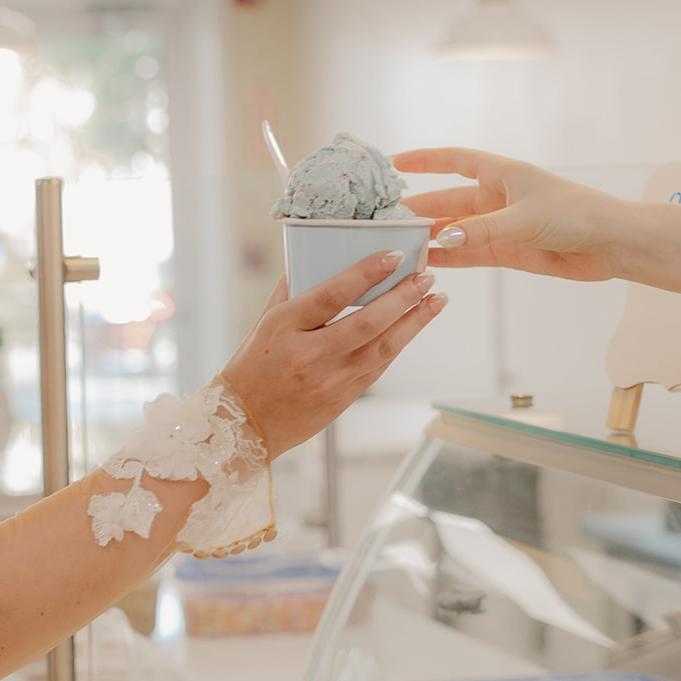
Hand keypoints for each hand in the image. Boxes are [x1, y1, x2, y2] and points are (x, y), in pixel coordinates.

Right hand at [221, 251, 445, 457]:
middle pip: (368, 322)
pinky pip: (378, 367)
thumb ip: (292, 289)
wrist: (244, 424)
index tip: (394, 255)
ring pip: (383, 348)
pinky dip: (398, 344)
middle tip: (427, 277)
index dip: (367, 273)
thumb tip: (318, 256)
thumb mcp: (264, 322)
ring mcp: (329, 381)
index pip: (333, 294)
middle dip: (404, 297)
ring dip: (414, 322)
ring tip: (435, 300)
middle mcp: (310, 355)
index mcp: (285, 327)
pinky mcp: (342, 400)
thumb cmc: (252, 367)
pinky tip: (412, 327)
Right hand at [393, 147, 619, 281]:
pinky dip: (449, 258)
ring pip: (455, 230)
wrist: (612, 244)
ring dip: (430, 237)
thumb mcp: (525, 218)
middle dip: (419, 208)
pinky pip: (469, 253)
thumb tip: (441, 240)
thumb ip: (482, 230)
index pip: (454, 161)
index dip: (424, 160)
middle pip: (447, 201)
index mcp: (502, 174)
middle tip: (387, 219)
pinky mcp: (508, 251)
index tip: (394, 163)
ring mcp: (500, 225)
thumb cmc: (578, 214)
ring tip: (399, 244)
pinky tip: (426, 263)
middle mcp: (497, 197)